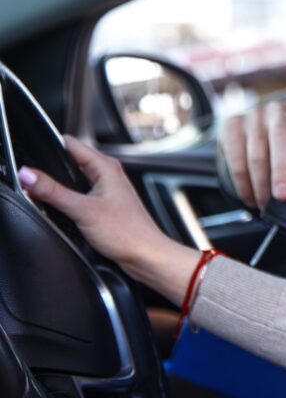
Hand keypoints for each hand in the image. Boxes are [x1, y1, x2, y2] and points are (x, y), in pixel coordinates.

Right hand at [17, 136, 198, 303]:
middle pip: (70, 159)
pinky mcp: (106, 204)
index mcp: (106, 167)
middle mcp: (109, 174)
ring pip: (75, 176)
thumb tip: (28, 175)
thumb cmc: (128, 233)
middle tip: (35, 179)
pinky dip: (68, 196)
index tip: (31, 159)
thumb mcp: (82, 210)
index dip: (48, 147)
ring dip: (60, 183)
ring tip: (46, 193)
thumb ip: (52, 191)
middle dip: (51, 166)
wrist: (146, 255)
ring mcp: (108, 188)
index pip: (70, 143)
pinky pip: (80, 192)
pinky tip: (62, 207)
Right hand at [219, 102, 285, 208]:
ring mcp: (255, 116)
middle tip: (283, 196)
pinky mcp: (232, 125)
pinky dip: (243, 183)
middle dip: (282, 170)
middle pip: (281, 137)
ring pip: (257, 152)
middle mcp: (281, 112)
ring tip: (266, 204)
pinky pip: (236, 158)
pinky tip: (250, 197)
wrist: (263, 134)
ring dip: (261, 184)